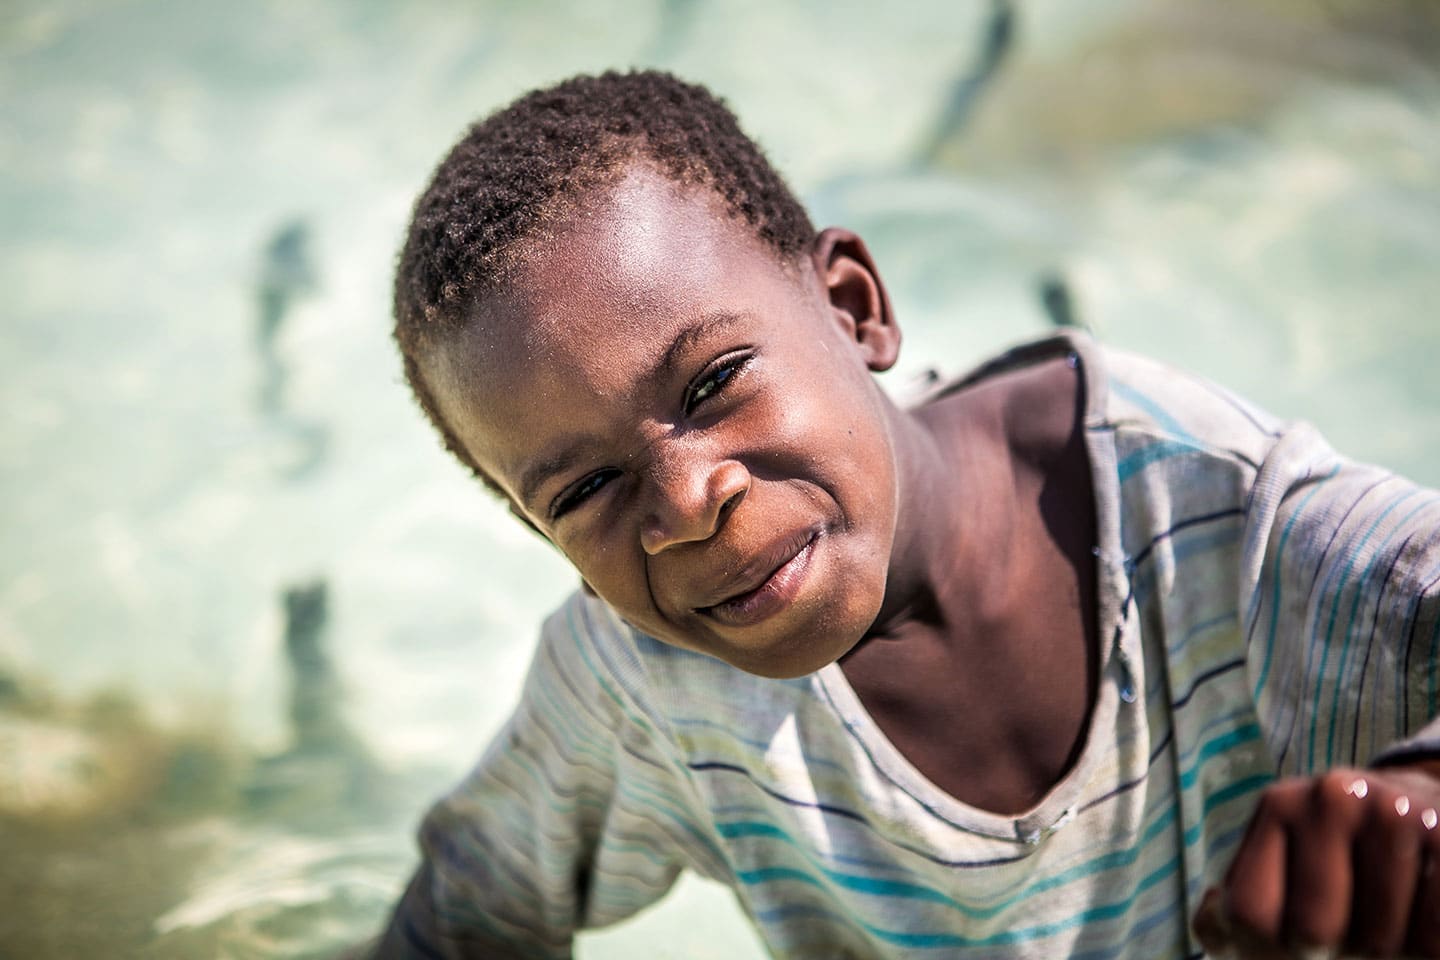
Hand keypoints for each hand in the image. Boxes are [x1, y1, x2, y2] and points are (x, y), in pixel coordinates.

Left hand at [1193, 763, 1439, 958]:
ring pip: (1380, 940)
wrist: (1414, 813)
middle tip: (1350, 927)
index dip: (1268, 946)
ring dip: (1386, 947)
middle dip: (1334, 948)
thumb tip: (1216, 910)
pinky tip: (1422, 912)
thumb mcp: (1275, 874)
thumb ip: (1232, 911)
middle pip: (1314, 929)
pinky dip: (1428, 944)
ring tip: (1389, 916)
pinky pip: (1432, 933)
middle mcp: (1332, 796)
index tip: (1292, 937)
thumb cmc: (1334, 865)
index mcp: (1278, 806)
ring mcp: (1395, 812)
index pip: (1251, 912)